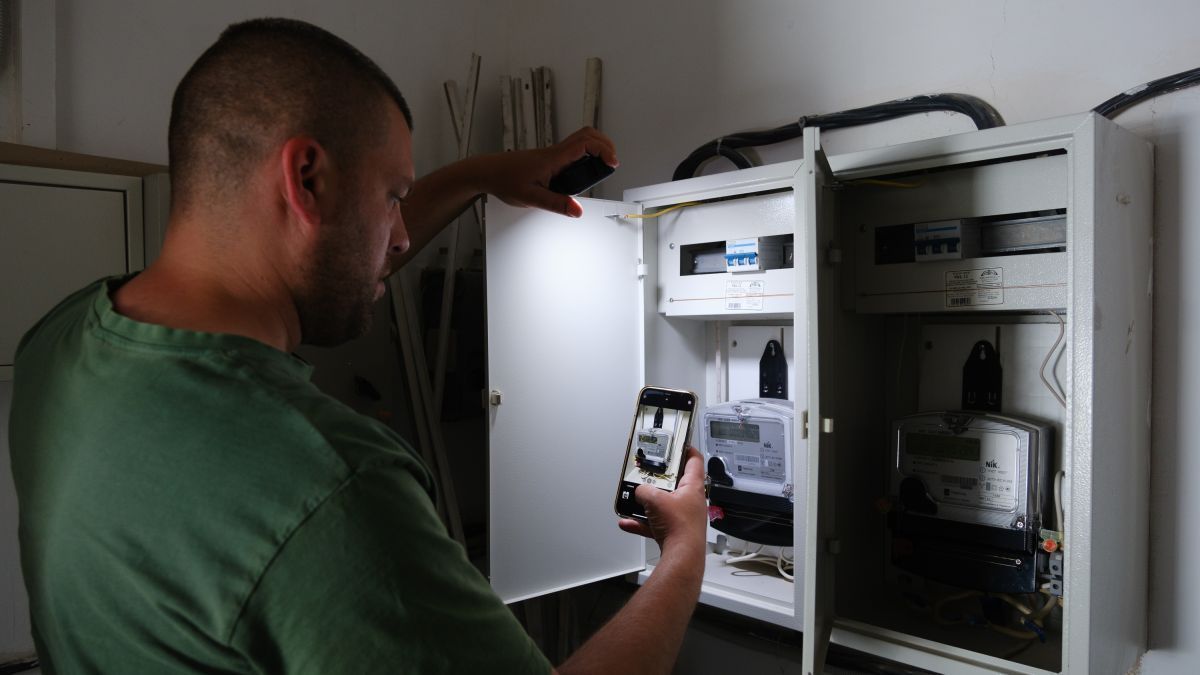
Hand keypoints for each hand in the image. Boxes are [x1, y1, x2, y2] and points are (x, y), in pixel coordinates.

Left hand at [475, 127, 617, 217]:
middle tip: (612, 161)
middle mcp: (554, 152)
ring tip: (602, 166)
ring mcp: (552, 154)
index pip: (585, 144)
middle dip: (605, 144)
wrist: (486, 172)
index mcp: (553, 158)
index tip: (612, 163)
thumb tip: (578, 210)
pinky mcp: (548, 159)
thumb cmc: (504, 180)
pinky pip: (571, 151)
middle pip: (587, 134)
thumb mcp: (531, 197)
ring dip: (596, 148)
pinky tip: (582, 172)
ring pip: (580, 140)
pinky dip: (585, 155)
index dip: (603, 150)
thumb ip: (556, 204)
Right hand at [618, 447, 706, 555]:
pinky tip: (627, 522)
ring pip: (663, 504)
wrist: (681, 556)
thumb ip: (644, 489)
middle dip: (659, 479)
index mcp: (693, 487)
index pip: (695, 461)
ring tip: (634, 499)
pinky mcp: (675, 531)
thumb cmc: (679, 527)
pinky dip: (641, 523)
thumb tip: (639, 490)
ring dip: (648, 503)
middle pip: (675, 483)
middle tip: (648, 473)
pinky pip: (655, 523)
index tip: (679, 444)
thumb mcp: (655, 499)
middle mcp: (691, 501)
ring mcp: (683, 517)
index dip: (687, 449)